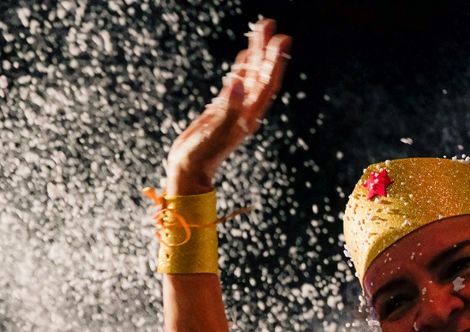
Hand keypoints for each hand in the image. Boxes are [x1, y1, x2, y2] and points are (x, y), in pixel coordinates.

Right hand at [165, 19, 289, 194]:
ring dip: (255, 54)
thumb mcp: (216, 131)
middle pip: (261, 75)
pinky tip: (244, 56)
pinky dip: (242, 69)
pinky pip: (236, 84)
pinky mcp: (221, 110)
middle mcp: (245, 110)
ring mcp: (234, 109)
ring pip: (249, 76)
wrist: (188, 169)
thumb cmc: (202, 155)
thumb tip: (238, 82)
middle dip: (266, 50)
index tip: (281, 40)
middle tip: (269, 24)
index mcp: (249, 115)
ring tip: (260, 30)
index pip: (267, 84)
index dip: (275, 62)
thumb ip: (229, 107)